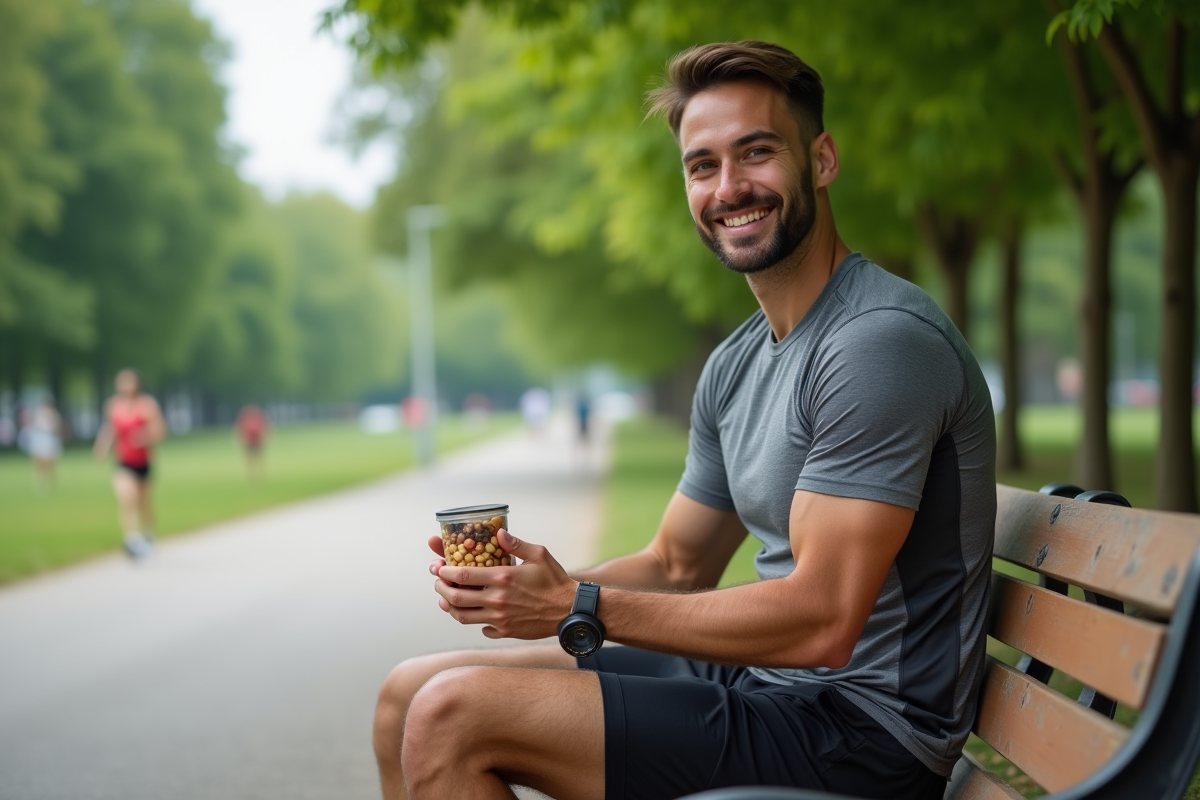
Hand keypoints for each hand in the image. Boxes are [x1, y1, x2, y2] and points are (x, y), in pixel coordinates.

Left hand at [428, 529, 576, 639]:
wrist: (570, 610)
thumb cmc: (555, 580)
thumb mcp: (539, 555)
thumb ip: (516, 544)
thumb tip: (498, 533)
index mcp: (503, 578)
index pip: (463, 576)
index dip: (445, 572)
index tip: (439, 567)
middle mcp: (498, 599)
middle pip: (456, 598)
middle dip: (442, 589)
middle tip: (439, 583)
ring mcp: (500, 618)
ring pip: (463, 617)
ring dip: (450, 607)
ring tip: (447, 599)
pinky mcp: (506, 631)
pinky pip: (482, 629)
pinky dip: (476, 622)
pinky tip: (476, 614)